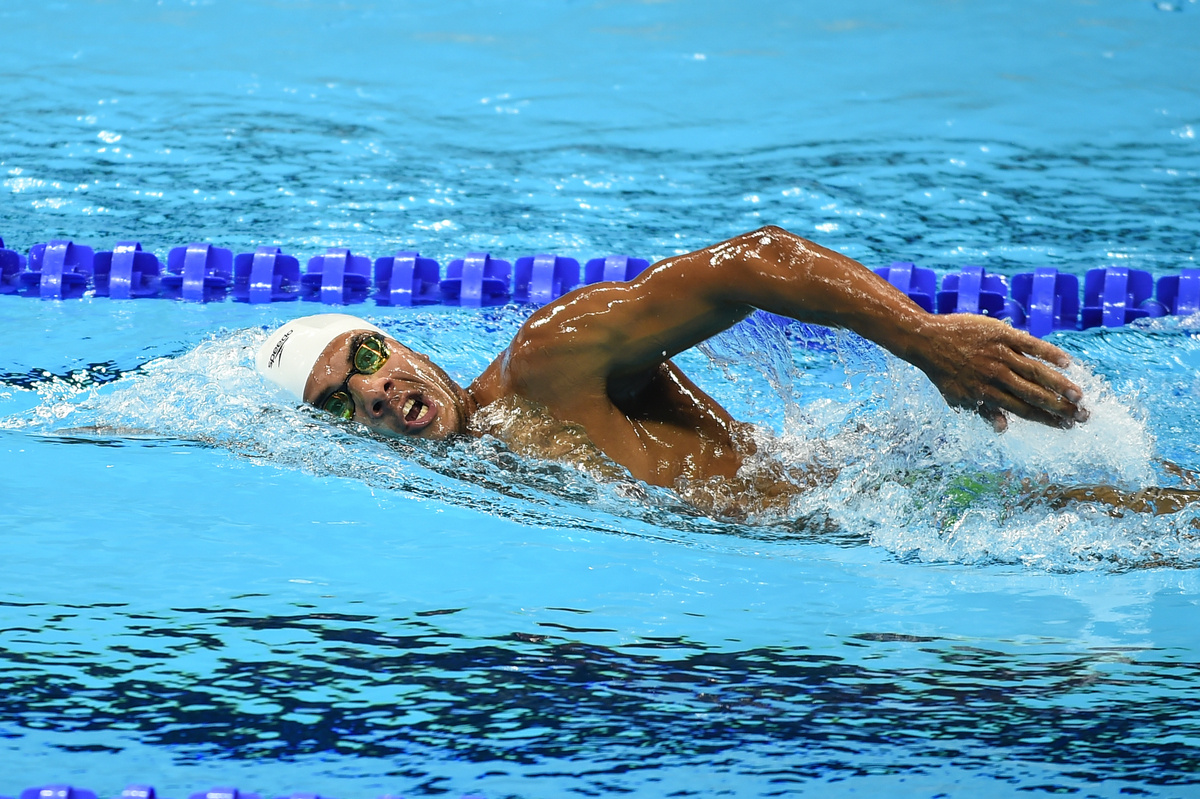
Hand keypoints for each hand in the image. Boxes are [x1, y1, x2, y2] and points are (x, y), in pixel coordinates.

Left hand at [910, 314, 1086, 431]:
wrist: (927, 340)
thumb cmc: (944, 372)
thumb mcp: (958, 398)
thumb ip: (983, 412)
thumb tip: (1003, 429)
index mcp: (987, 394)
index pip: (1024, 410)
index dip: (1047, 419)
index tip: (1067, 426)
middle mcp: (996, 376)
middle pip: (1035, 394)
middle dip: (1061, 407)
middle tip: (1084, 416)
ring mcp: (1000, 354)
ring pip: (1036, 372)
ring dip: (1060, 384)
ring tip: (1079, 395)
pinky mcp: (1002, 334)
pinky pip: (1030, 344)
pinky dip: (1048, 353)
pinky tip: (1066, 362)